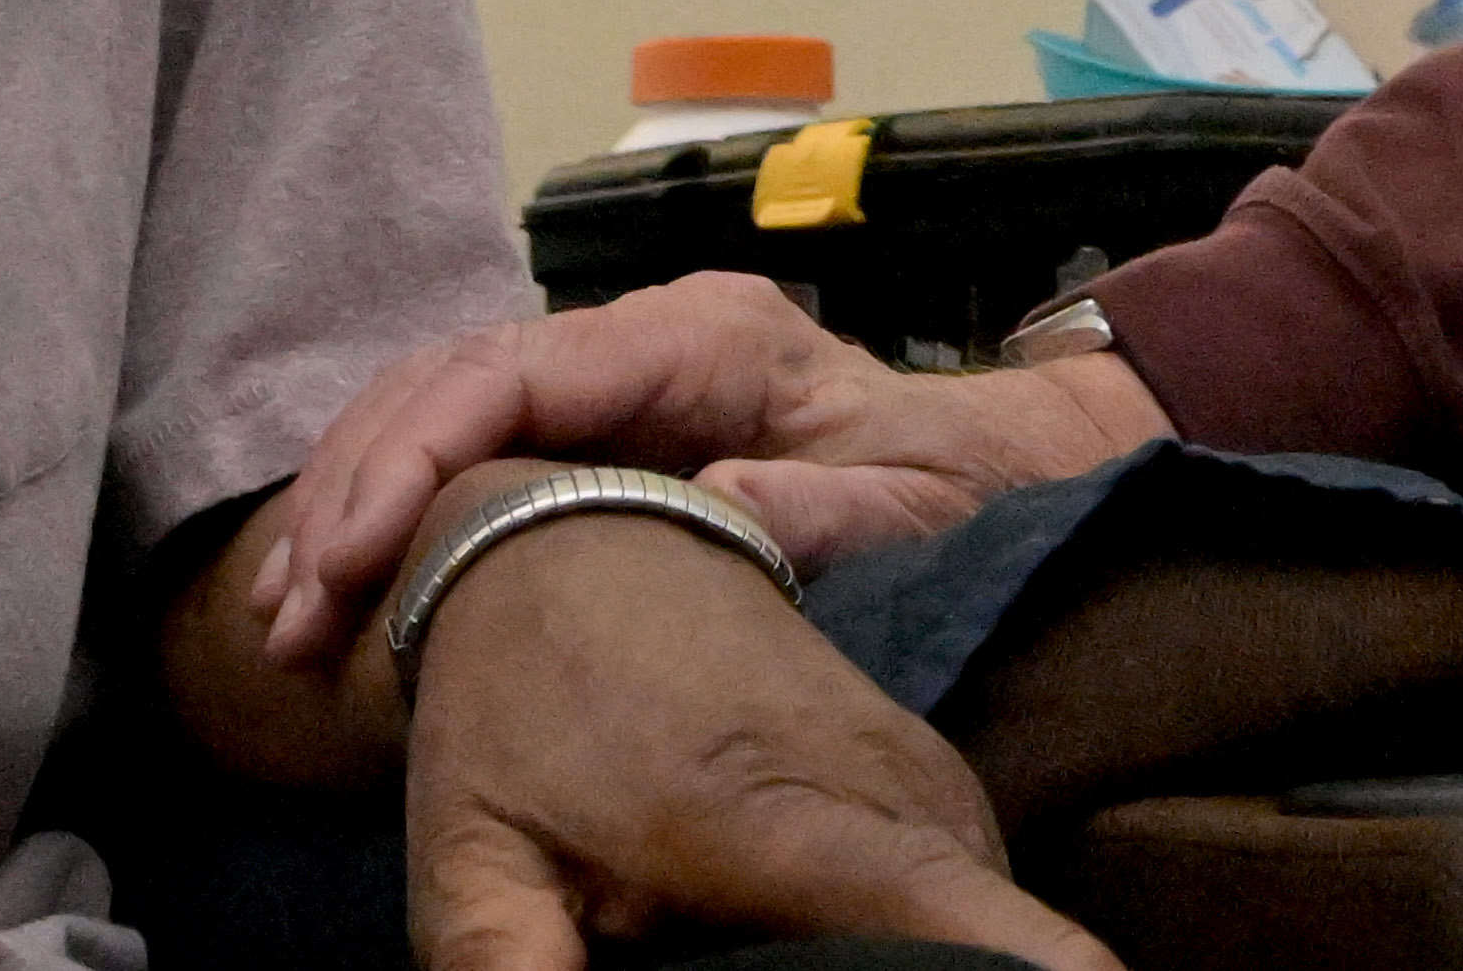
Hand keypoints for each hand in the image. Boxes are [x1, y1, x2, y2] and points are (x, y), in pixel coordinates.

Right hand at [250, 270, 1168, 669]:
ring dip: (353, 496)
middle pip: (456, 375)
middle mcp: (643, 334)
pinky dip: (393, 504)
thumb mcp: (916, 505)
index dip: (424, 448)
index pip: (525, 364)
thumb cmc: (956, 480)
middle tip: (290, 606)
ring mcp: (613, 369)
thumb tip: (714, 502)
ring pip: (440, 402)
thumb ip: (823, 506)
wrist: (990, 461)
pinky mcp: (596, 417)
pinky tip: (340, 582)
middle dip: (358, 483)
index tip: (354, 546)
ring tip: (286, 610)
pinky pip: (469, 440)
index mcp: (707, 336)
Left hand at [398, 509, 1121, 970]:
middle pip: (987, 960)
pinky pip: (975, 899)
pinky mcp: (942, 782)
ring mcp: (936, 782)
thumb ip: (507, 969)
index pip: (972, 931)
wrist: (582, 534)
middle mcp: (899, 798)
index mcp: (788, 824)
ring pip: (986, 937)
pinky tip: (849, 964)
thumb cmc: (522, 701)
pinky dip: (937, 948)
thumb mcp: (475, 856)